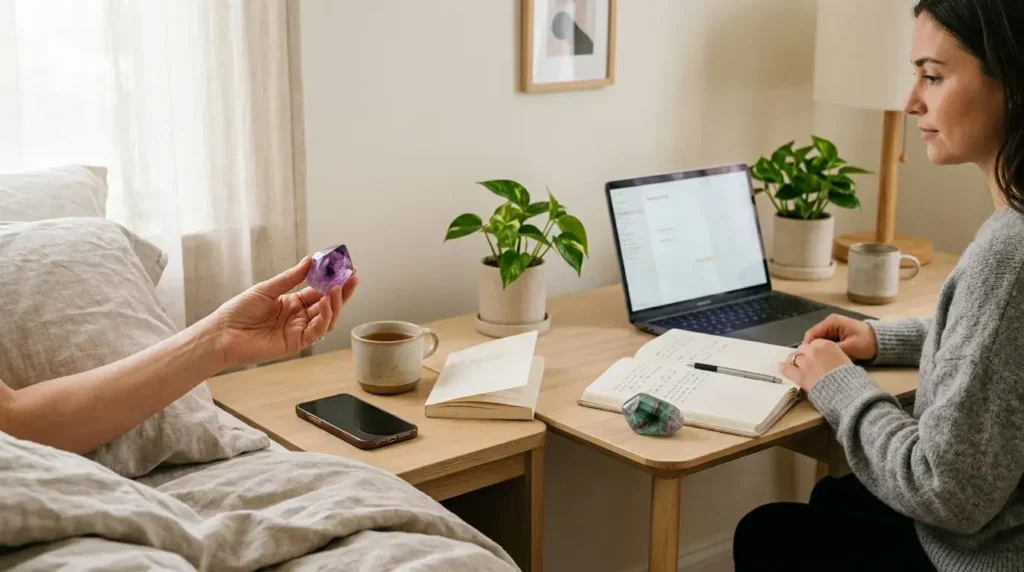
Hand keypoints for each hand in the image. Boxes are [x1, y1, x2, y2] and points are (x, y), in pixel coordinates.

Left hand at [206, 257, 358, 366]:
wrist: (223, 333)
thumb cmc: (239, 310)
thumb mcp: (267, 288)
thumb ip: (291, 278)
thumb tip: (310, 260)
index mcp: (292, 302)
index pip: (318, 290)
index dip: (331, 280)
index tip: (344, 268)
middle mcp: (299, 316)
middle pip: (327, 304)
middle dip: (341, 291)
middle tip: (352, 277)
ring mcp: (299, 330)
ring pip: (327, 318)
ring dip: (335, 303)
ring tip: (339, 287)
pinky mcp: (297, 343)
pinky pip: (318, 330)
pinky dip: (325, 317)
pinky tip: (326, 303)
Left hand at [781, 339, 852, 391]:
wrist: (846, 391)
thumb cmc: (850, 378)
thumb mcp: (846, 360)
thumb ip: (835, 356)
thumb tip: (832, 359)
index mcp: (827, 345)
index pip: (814, 343)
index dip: (812, 349)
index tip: (812, 353)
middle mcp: (814, 351)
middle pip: (803, 349)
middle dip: (803, 354)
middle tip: (803, 360)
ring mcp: (805, 362)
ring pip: (794, 357)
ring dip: (794, 360)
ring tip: (792, 363)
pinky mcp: (799, 375)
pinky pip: (788, 368)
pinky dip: (785, 367)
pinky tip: (782, 367)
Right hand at [802, 314, 877, 361]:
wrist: (882, 341)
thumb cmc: (867, 342)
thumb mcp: (851, 347)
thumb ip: (833, 350)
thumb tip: (818, 357)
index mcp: (831, 322)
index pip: (811, 334)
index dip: (807, 347)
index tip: (808, 361)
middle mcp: (829, 323)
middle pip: (814, 338)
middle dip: (814, 350)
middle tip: (814, 364)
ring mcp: (832, 328)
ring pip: (819, 342)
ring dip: (820, 351)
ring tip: (821, 363)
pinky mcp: (836, 335)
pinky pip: (826, 343)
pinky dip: (826, 351)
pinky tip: (828, 359)